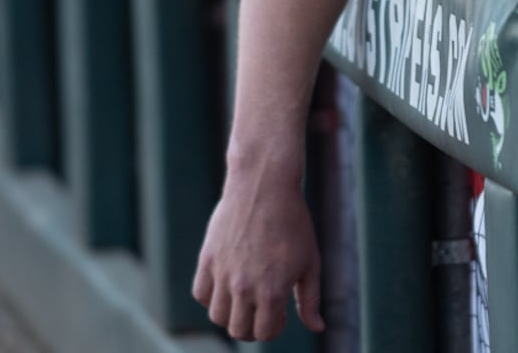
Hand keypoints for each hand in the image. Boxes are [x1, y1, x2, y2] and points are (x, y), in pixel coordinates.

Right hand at [193, 172, 324, 341]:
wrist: (264, 185)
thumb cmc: (293, 223)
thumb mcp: (310, 263)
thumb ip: (310, 300)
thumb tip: (317, 327)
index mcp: (272, 291)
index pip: (264, 333)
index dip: (273, 328)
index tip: (279, 313)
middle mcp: (244, 286)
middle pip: (239, 330)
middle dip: (253, 327)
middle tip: (262, 310)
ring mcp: (223, 273)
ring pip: (218, 316)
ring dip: (232, 314)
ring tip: (245, 297)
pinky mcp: (208, 258)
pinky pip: (201, 293)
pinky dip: (212, 296)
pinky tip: (228, 284)